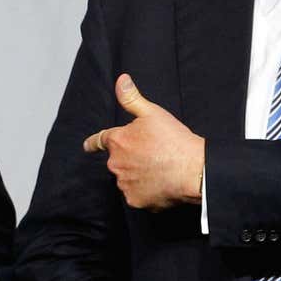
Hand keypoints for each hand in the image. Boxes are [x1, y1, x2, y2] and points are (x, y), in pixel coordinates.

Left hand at [83, 74, 204, 210]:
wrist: (193, 170)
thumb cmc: (174, 140)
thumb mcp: (152, 113)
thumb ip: (132, 98)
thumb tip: (121, 80)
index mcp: (118, 141)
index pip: (99, 140)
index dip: (93, 143)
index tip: (87, 146)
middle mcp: (116, 164)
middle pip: (118, 160)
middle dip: (130, 158)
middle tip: (152, 155)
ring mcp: (125, 184)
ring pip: (128, 178)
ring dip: (138, 175)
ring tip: (159, 169)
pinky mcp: (135, 200)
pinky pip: (137, 195)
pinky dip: (146, 191)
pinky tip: (160, 184)